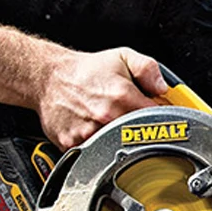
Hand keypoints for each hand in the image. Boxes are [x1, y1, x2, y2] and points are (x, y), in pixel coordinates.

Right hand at [35, 47, 166, 149]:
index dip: (160, 118)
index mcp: (121, 96)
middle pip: (136, 136)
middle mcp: (105, 116)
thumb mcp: (122, 57)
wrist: (49, 77)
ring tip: (109, 123)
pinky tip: (92, 130)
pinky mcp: (73, 144)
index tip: (158, 118)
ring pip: (115, 148)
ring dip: (117, 140)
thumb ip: (148, 69)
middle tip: (132, 120)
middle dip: (138, 130)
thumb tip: (162, 88)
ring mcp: (88, 133)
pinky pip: (93, 154)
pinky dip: (96, 147)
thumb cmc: (85, 71)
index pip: (156, 118)